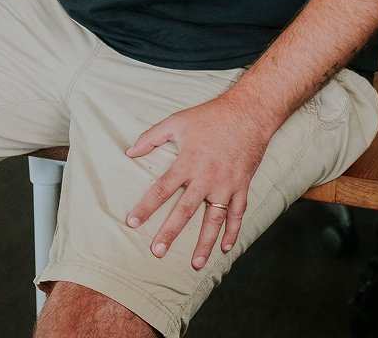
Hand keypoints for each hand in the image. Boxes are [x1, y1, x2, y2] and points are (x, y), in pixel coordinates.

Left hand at [125, 96, 269, 268]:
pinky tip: (225, 247)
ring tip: (195, 264)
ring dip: (205, 243)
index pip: (162, 189)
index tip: (132, 222)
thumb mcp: (177, 121)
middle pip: (185, 211)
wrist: (247, 113)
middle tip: (157, 252)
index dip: (146, 207)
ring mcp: (226, 184)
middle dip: (170, 233)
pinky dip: (232, 231)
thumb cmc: (210, 116)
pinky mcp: (242, 186)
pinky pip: (237, 214)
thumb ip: (151, 137)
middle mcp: (206, 177)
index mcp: (188, 161)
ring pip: (214, 220)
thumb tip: (130, 151)